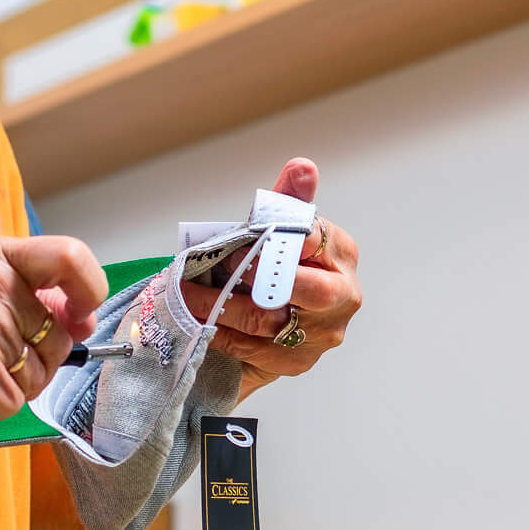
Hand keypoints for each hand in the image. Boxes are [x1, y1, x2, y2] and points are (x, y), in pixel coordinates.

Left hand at [183, 157, 361, 395]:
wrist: (275, 321)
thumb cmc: (279, 266)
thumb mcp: (282, 229)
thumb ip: (289, 199)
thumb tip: (302, 167)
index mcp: (341, 255)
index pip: (313, 239)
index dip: (277, 238)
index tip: (244, 238)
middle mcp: (341, 297)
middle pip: (311, 290)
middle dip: (261, 276)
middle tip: (225, 264)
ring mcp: (320, 334)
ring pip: (269, 321)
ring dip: (222, 305)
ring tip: (187, 291)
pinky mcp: (295, 362)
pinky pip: (252, 348)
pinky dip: (220, 332)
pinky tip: (196, 318)